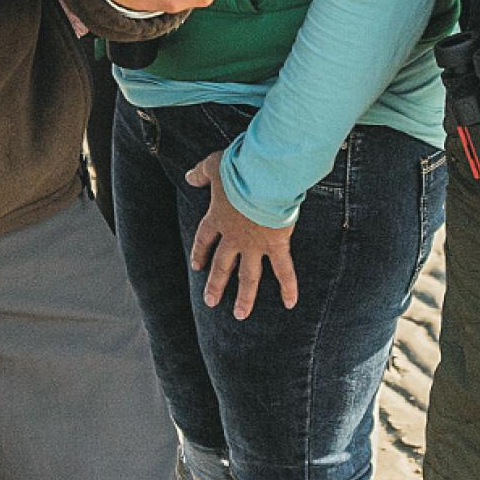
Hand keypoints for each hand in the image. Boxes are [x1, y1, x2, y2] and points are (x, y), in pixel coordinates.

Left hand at [185, 151, 297, 317]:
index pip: (204, 239)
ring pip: (248, 276)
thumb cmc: (239, 168)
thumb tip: (189, 177)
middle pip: (222, 265)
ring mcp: (255, 245)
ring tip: (240, 314)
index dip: (200, 252)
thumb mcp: (213, 165)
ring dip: (245, 296)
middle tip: (211, 302)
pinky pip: (283, 270)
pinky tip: (290, 303)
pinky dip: (288, 286)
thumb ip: (201, 173)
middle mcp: (234, 237)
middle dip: (215, 284)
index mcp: (218, 218)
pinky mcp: (276, 245)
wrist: (263, 178)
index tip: (197, 266)